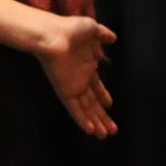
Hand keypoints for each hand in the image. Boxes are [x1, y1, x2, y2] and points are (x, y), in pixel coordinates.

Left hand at [35, 14, 118, 137]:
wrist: (52, 34)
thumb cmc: (69, 30)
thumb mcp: (91, 29)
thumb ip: (103, 35)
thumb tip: (113, 38)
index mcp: (85, 67)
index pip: (95, 86)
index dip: (102, 96)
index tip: (109, 105)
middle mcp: (78, 79)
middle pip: (92, 103)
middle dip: (102, 116)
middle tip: (113, 130)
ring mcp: (71, 86)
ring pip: (85, 110)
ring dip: (95, 123)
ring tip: (104, 136)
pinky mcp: (64, 91)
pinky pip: (74, 109)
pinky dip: (83, 120)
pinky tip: (91, 131)